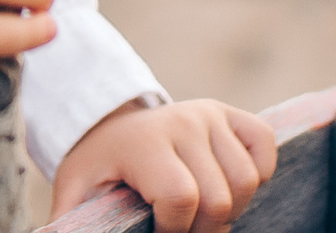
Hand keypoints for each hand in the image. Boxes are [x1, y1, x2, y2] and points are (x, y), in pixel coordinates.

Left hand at [52, 100, 276, 232]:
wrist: (112, 126)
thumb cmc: (98, 169)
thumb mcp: (76, 194)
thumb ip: (71, 226)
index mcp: (144, 141)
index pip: (181, 196)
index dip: (176, 228)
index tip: (160, 230)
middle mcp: (182, 121)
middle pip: (218, 197)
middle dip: (203, 228)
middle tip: (181, 226)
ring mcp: (210, 115)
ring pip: (247, 181)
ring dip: (230, 208)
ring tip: (200, 210)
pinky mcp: (232, 114)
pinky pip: (264, 149)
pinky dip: (257, 175)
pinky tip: (225, 184)